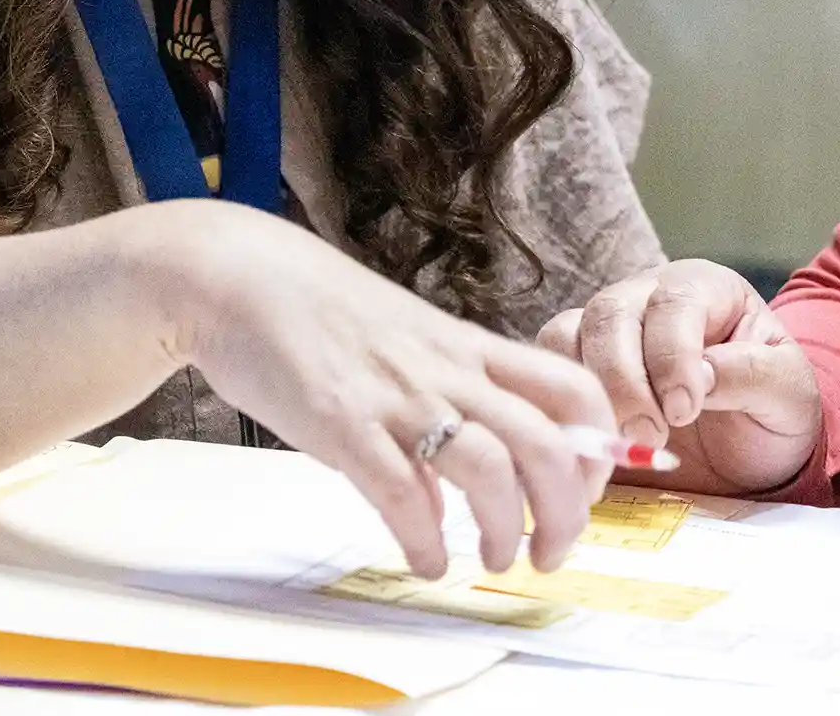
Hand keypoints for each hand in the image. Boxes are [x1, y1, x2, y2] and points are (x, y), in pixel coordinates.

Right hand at [144, 202, 613, 579]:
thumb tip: (454, 495)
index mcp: (471, 346)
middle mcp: (448, 369)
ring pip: (489, 467)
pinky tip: (428, 561)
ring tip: (496, 561)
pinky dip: (426, 537)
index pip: (572, 388)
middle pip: (546, 442)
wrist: (241, 278)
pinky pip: (402, 491)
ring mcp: (397, 395)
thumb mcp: (407, 346)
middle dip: (567, 510)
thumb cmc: (324, 316)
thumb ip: (444, 405)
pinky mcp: (342, 422)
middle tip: (553, 553)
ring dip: (505, 528)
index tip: (591, 493)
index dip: (599, 447)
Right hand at [536, 260, 820, 496]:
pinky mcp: (576, 374)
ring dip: (587, 392)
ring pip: (566, 335)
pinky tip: (593, 443)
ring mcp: (605, 334)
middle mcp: (646, 298)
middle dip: (625, 380)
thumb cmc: (774, 412)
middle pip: (611, 313)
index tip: (685, 411)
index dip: (673, 356)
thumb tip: (700, 378)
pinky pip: (545, 371)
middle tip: (651, 436)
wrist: (752, 456)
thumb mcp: (788, 394)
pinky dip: (558, 406)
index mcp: (704, 289)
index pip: (674, 302)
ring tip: (622, 442)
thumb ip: (751, 375)